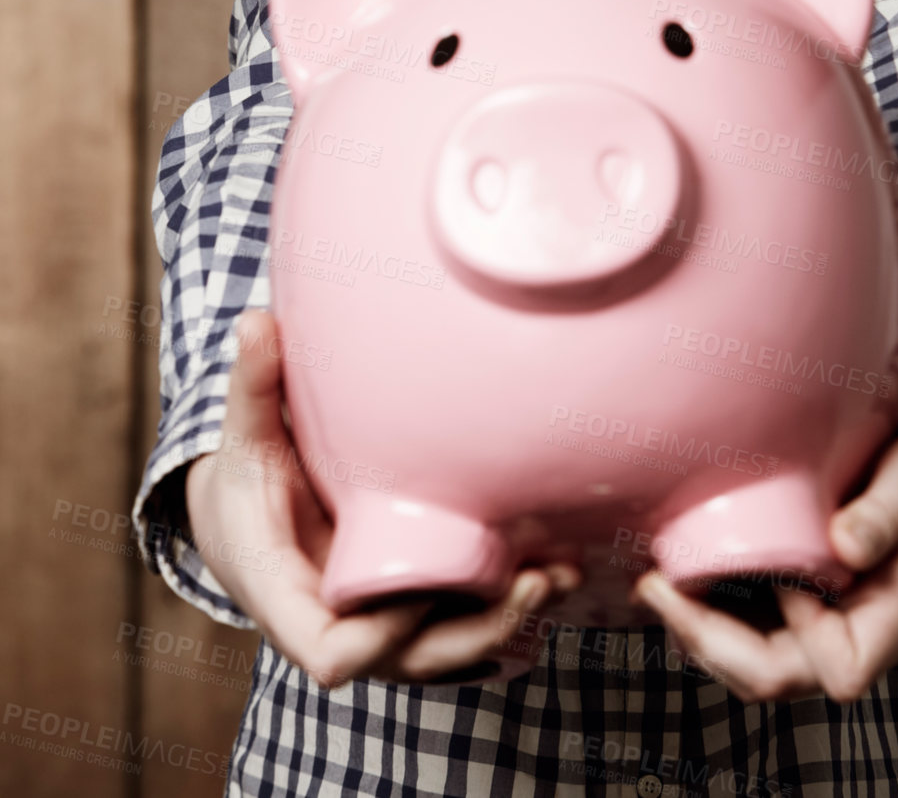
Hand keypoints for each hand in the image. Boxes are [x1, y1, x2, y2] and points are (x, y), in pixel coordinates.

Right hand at [186, 310, 581, 689]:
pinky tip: (560, 566)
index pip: (334, 654)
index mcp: (289, 599)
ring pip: (449, 652)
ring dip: (509, 620)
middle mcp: (342, 625)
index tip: (425, 587)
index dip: (383, 635)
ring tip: (564, 571)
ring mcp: (383, 624)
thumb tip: (254, 321)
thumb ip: (252, 384)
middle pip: (413, 663)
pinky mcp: (413, 608)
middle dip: (477, 632)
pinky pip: (463, 625)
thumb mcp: (246, 433)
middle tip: (537, 580)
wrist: (251, 517)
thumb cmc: (248, 477)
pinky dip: (509, 604)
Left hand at [629, 413, 897, 704]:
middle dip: (708, 641)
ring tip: (653, 581)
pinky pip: (754, 624)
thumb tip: (843, 546)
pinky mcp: (808, 599)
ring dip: (700, 630)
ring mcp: (828, 623)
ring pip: (753, 659)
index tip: (774, 575)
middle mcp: (855, 635)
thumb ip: (888, 511)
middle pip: (773, 676)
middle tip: (653, 587)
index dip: (792, 636)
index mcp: (891, 621)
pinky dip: (714, 606)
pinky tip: (681, 569)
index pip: (833, 670)